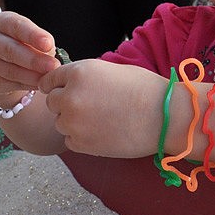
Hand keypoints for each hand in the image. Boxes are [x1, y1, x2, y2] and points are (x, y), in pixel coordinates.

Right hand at [0, 11, 58, 98]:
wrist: (2, 56)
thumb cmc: (22, 39)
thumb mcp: (30, 33)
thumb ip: (40, 41)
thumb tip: (50, 55)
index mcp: (1, 22)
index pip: (16, 26)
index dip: (33, 35)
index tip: (49, 43)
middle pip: (10, 50)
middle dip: (34, 59)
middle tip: (54, 65)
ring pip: (10, 70)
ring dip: (33, 75)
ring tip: (49, 77)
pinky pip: (11, 84)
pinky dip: (28, 84)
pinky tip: (41, 84)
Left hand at [39, 60, 165, 158]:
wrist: (164, 116)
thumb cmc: (145, 89)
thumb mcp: (111, 70)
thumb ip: (86, 76)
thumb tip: (71, 84)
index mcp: (78, 73)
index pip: (50, 80)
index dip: (57, 85)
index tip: (63, 91)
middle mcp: (70, 96)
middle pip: (52, 102)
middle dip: (65, 104)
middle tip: (89, 107)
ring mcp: (73, 122)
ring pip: (60, 122)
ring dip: (73, 122)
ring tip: (100, 120)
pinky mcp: (81, 144)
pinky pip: (70, 140)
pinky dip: (81, 139)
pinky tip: (103, 132)